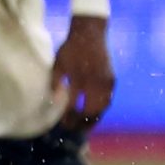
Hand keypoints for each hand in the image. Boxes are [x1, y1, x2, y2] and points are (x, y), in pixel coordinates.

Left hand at [50, 14, 113, 130]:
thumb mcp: (58, 65)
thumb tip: (52, 102)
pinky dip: (101, 110)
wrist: (90, 34)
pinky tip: (94, 114)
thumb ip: (55, 83)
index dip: (68, 118)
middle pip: (90, 112)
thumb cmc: (70, 49)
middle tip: (73, 130)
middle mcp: (94, 83)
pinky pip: (108, 101)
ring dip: (93, 119)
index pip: (73, 106)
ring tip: (85, 127)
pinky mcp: (112, 80)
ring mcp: (106, 83)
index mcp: (79, 79)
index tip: (63, 124)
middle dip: (81, 123)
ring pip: (102, 109)